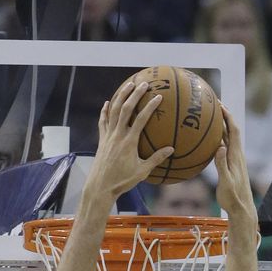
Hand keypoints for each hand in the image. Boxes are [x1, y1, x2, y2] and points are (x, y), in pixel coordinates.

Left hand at [89, 81, 173, 199]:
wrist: (100, 187)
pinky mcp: (102, 139)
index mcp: (129, 142)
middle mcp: (118, 135)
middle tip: (143, 83)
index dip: (150, 106)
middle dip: (135, 94)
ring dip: (121, 96)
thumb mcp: (142, 172)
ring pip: (114, 110)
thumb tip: (171, 149)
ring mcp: (108, 136)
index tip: (158, 96)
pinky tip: (108, 102)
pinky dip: (106, 110)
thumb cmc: (122, 181)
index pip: (141, 119)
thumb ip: (156, 159)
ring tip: (128, 85)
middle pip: (126, 109)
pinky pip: (103, 121)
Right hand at [214, 108, 255, 220]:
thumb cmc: (232, 198)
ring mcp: (234, 160)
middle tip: (213, 104)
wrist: (241, 209)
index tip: (219, 104)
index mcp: (235, 156)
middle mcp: (236, 155)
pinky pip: (224, 147)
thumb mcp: (225, 182)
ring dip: (220, 126)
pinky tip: (210, 139)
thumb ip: (222, 165)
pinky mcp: (231, 165)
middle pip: (230, 130)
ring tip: (210, 117)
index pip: (233, 130)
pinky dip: (217, 139)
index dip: (227, 116)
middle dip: (223, 115)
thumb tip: (219, 148)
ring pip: (227, 138)